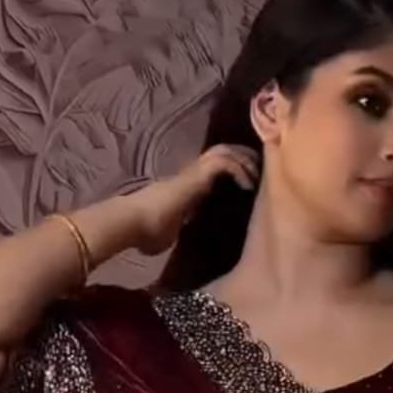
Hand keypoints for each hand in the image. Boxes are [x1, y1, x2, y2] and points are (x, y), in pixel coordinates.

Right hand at [128, 144, 260, 254]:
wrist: (134, 223)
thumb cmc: (146, 232)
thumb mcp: (168, 233)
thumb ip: (174, 231)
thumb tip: (165, 241)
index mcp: (186, 186)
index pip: (212, 168)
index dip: (230, 168)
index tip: (246, 181)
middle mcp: (190, 174)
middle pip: (221, 152)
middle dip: (242, 157)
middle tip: (258, 170)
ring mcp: (193, 172)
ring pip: (224, 151)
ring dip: (244, 161)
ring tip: (256, 175)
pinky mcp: (196, 175)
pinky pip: (224, 163)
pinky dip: (239, 169)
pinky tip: (247, 184)